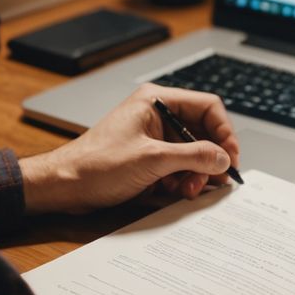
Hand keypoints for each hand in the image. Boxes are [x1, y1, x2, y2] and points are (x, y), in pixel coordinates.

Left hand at [20, 84, 239, 214]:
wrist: (64, 186)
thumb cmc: (96, 165)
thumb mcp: (152, 161)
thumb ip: (193, 157)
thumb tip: (223, 157)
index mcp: (157, 101)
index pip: (208, 107)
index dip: (224, 132)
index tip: (230, 157)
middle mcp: (157, 115)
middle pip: (202, 132)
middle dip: (208, 159)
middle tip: (212, 181)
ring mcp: (152, 136)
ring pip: (191, 152)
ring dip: (195, 173)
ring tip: (187, 190)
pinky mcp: (148, 156)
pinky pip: (177, 165)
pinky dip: (181, 180)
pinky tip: (172, 192)